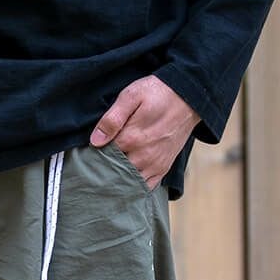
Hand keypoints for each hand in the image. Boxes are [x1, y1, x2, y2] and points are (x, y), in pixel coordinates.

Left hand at [89, 75, 201, 190]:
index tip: (90, 153)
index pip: (103, 156)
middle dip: (104, 169)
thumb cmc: (157, 93)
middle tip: (97, 165)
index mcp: (131, 138)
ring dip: (118, 180)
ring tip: (110, 172)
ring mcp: (154, 165)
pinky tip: (126, 181)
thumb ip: (112, 118)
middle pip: (114, 172)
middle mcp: (143, 156)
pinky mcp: (163, 168)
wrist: (189, 97)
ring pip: (128, 182)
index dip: (94, 155)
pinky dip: (134, 187)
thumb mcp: (131, 96)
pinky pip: (145, 187)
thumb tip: (95, 141)